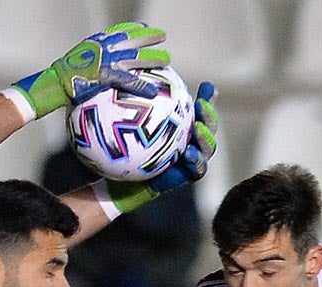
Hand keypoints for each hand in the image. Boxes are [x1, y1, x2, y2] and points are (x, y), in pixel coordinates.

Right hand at [11, 22, 169, 118]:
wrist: (55, 83)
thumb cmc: (63, 78)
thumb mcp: (77, 64)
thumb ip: (90, 64)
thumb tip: (95, 72)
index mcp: (97, 43)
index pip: (118, 31)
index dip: (133, 28)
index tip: (144, 27)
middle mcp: (104, 49)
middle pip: (132, 39)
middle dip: (149, 36)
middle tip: (163, 36)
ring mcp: (107, 61)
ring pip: (136, 57)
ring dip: (153, 57)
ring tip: (168, 60)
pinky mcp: (108, 76)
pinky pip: (129, 81)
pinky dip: (142, 86)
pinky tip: (153, 91)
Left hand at [104, 82, 218, 213]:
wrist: (112, 180)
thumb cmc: (116, 149)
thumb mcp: (120, 123)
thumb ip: (129, 101)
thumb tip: (126, 71)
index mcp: (177, 128)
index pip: (197, 110)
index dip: (207, 99)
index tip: (207, 86)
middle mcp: (185, 143)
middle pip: (206, 128)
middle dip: (209, 116)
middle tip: (201, 104)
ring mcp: (186, 162)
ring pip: (206, 149)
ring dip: (206, 138)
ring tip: (197, 128)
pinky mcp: (182, 179)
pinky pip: (195, 171)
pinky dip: (195, 162)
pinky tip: (187, 154)